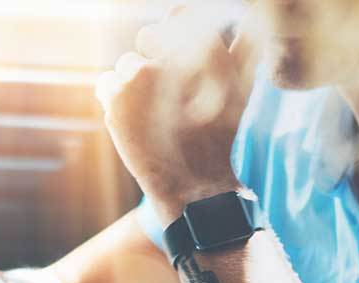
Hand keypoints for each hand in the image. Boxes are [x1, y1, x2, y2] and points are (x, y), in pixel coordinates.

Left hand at [96, 9, 257, 224]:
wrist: (195, 188)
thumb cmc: (220, 140)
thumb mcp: (242, 91)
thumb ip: (244, 49)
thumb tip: (253, 19)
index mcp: (206, 53)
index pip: (179, 15)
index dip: (173, 30)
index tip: (172, 51)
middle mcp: (173, 58)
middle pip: (147, 37)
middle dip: (151, 60)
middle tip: (162, 94)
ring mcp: (142, 77)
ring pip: (126, 64)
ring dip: (133, 86)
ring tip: (152, 116)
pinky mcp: (118, 99)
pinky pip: (106, 83)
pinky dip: (115, 101)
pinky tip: (135, 123)